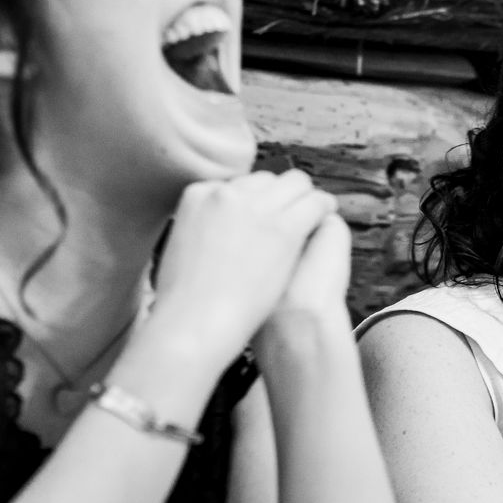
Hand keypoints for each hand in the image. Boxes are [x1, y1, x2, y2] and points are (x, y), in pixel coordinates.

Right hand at [151, 169, 348, 367]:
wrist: (194, 322)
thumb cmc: (182, 301)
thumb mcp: (176, 247)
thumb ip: (198, 227)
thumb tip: (210, 229)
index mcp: (198, 195)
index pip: (237, 185)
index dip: (252, 202)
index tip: (258, 217)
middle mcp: (227, 193)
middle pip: (266, 180)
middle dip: (278, 196)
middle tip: (288, 214)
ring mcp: (256, 208)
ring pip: (295, 184)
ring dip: (304, 196)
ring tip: (313, 210)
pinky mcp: (284, 227)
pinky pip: (315, 203)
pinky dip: (323, 206)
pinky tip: (325, 214)